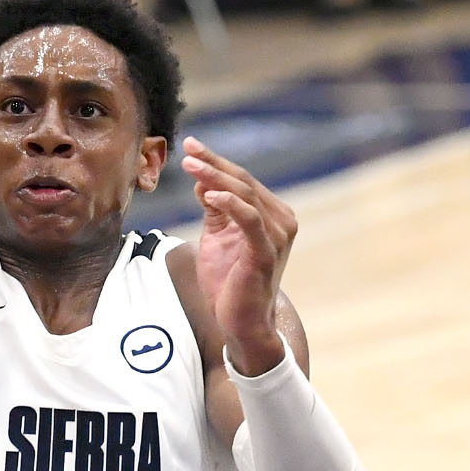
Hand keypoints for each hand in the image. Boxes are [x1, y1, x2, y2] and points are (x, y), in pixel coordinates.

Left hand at [182, 136, 296, 374]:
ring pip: (245, 195)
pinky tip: (209, 194)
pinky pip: (250, 220)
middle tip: (188, 149)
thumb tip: (203, 182)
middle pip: (244, 182)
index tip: (191, 147)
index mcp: (271, 214)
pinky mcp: (266, 253)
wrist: (241, 324)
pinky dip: (230, 204)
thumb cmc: (229, 283)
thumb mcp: (218, 238)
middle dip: (213, 164)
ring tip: (190, 166)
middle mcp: (281, 221)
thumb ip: (215, 210)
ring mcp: (276, 236)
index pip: (242, 180)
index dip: (216, 162)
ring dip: (216, 178)